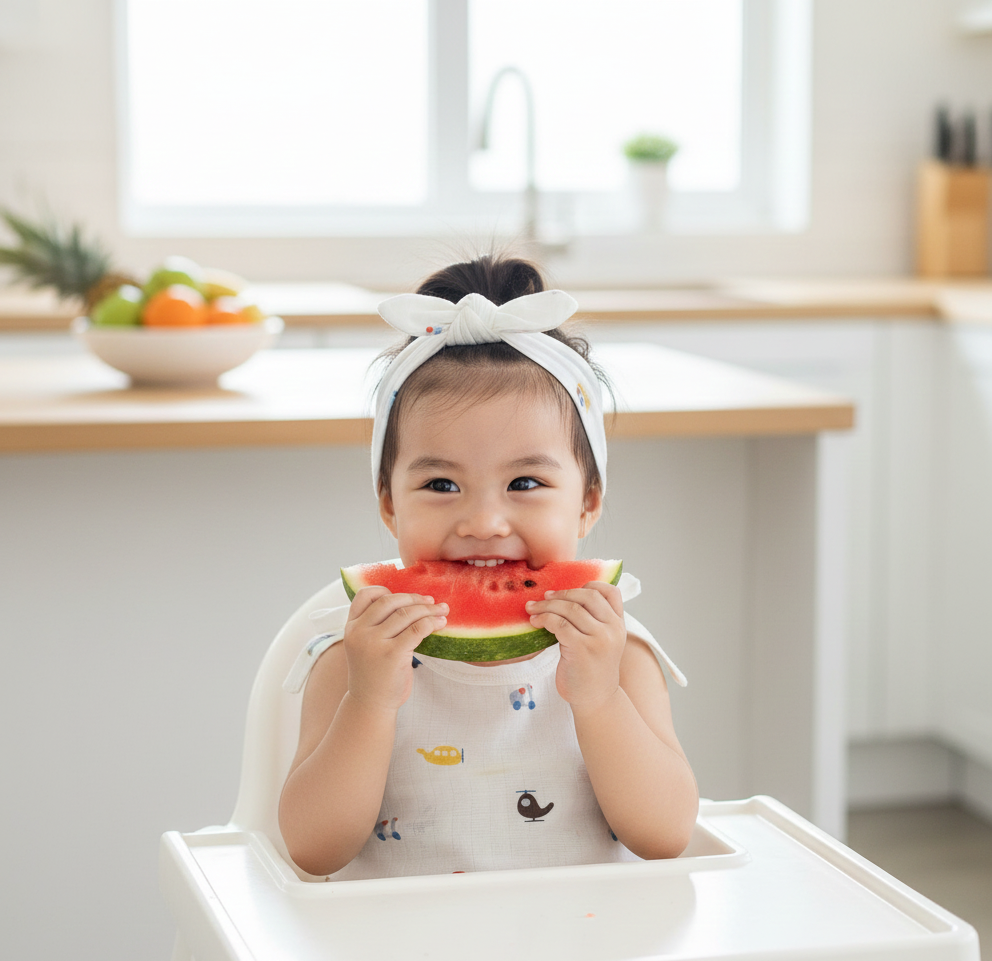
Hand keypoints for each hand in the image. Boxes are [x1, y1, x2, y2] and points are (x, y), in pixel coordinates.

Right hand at [343, 586, 447, 713]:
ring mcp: (373, 643)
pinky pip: (416, 629)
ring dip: (429, 609)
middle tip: (432, 601)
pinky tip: (441, 623)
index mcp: (351, 626)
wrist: (371, 704)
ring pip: (406, 614)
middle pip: (390, 601)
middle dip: (415, 599)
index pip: (366, 595)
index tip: (406, 597)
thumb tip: (411, 602)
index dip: (387, 589)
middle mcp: (359, 632)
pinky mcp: (391, 654)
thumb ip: (377, 624)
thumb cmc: (374, 672)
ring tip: (442, 610)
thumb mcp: (366, 645)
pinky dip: (431, 623)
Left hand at [525, 581, 625, 710]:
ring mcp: (599, 639)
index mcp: (619, 624)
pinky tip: (535, 622)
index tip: (568, 591)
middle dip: (561, 594)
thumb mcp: (602, 642)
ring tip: (532, 609)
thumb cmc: (591, 670)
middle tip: (544, 597)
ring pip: (570, 608)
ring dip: (546, 606)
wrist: (596, 700)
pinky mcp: (582, 649)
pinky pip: (559, 624)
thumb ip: (593, 621)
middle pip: (587, 595)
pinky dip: (544, 619)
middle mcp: (613, 629)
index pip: (611, 592)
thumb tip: (562, 598)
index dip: (589, 584)